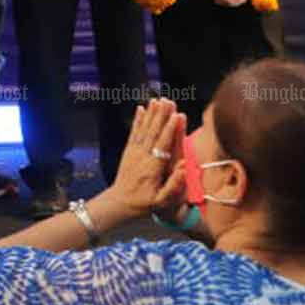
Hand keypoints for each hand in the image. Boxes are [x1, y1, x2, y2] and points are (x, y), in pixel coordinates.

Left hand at [107, 99, 186, 217]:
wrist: (120, 203)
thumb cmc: (144, 204)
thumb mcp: (161, 202)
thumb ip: (173, 186)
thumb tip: (184, 168)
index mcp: (152, 168)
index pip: (163, 145)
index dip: (171, 129)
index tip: (178, 115)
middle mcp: (142, 157)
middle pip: (154, 133)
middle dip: (162, 116)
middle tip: (169, 100)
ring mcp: (133, 152)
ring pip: (144, 129)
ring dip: (151, 114)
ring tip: (157, 100)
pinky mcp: (128, 151)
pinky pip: (133, 133)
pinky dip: (137, 120)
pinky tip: (141, 108)